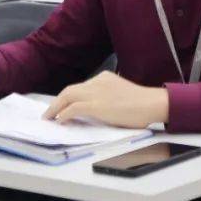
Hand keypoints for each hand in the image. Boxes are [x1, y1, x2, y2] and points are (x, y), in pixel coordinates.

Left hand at [43, 72, 168, 128]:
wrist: (152, 103)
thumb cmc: (142, 103)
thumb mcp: (120, 95)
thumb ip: (106, 97)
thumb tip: (94, 110)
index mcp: (103, 78)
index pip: (80, 87)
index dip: (68, 98)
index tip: (60, 107)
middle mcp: (97, 82)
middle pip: (69, 90)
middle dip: (57, 102)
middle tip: (48, 113)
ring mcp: (96, 93)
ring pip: (68, 96)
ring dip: (55, 108)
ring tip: (49, 118)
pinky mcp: (97, 105)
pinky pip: (74, 108)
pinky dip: (64, 114)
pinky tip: (60, 121)